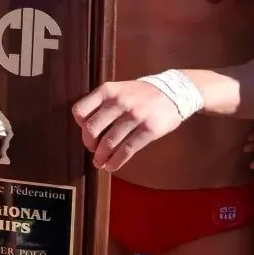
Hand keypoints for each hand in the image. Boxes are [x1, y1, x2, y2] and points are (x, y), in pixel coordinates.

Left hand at [73, 79, 188, 171]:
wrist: (174, 91)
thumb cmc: (140, 93)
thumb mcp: (119, 89)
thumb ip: (102, 102)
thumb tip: (85, 127)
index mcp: (107, 90)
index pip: (80, 111)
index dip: (79, 125)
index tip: (85, 132)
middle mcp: (119, 102)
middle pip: (91, 129)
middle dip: (89, 144)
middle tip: (92, 150)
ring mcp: (134, 116)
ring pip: (109, 143)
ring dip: (101, 157)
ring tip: (100, 163)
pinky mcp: (148, 130)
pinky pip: (127, 150)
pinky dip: (116, 161)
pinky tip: (112, 166)